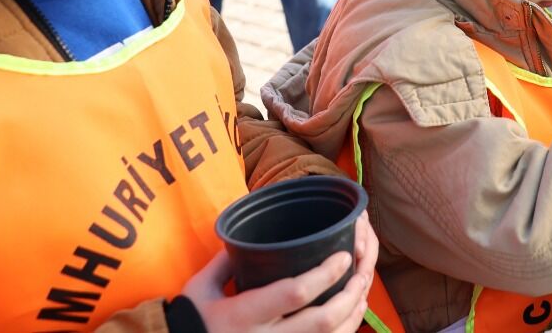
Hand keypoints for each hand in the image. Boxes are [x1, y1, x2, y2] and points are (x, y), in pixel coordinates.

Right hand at [183, 211, 378, 332]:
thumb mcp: (201, 287)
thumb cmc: (190, 320)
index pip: (294, 293)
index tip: (343, 255)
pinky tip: (350, 317)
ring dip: (352, 315)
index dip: (325, 274)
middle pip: (322, 321)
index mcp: (242, 316)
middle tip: (359, 272)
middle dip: (349, 295)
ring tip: (361, 290)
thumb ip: (228, 258)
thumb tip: (254, 231)